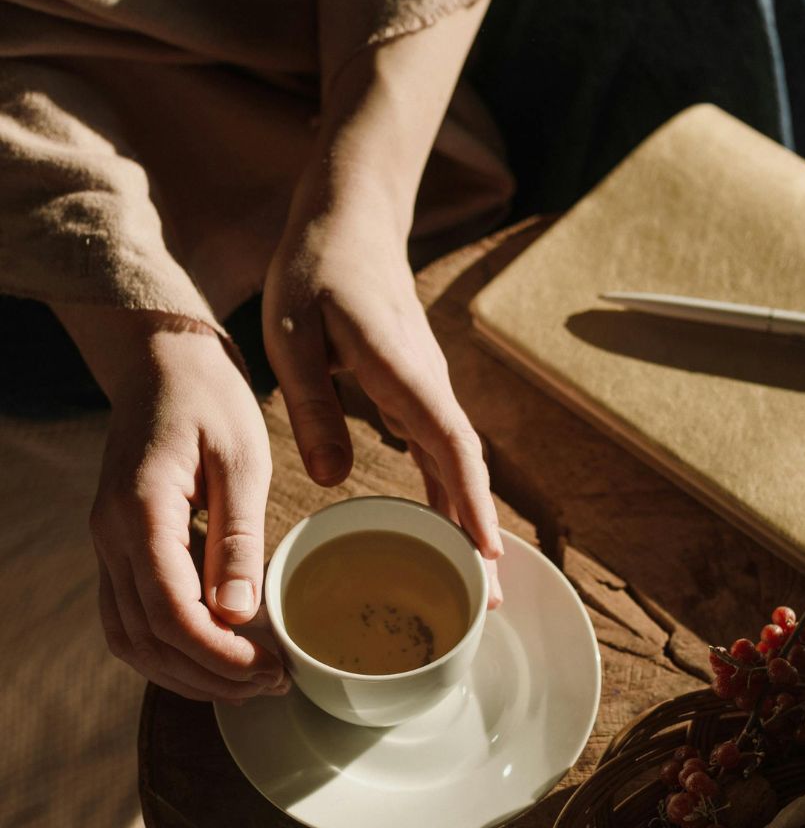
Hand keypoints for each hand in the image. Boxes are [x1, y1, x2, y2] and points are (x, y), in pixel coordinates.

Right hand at [84, 318, 287, 700]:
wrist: (163, 363)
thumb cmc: (210, 400)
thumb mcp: (241, 459)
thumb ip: (237, 535)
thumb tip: (239, 610)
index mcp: (140, 511)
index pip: (169, 611)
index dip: (220, 654)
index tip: (272, 668)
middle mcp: (111, 535)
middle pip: (147, 638)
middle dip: (211, 674)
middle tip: (275, 684)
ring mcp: (108, 544)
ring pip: (130, 639)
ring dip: (187, 673)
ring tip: (251, 683)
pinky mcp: (120, 548)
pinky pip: (130, 618)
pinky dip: (169, 651)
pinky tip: (218, 657)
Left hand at [263, 41, 502, 603]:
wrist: (350, 223)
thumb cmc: (316, 272)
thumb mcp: (291, 334)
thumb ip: (311, 403)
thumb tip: (329, 479)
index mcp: (402, 373)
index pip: (450, 445)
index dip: (471, 501)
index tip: (489, 554)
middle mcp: (428, 387)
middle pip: (467, 470)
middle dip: (480, 536)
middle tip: (490, 604)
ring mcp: (428, 391)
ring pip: (459, 465)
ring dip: (469, 522)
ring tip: (477, 584)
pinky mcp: (418, 393)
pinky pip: (443, 453)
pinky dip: (451, 495)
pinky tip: (444, 530)